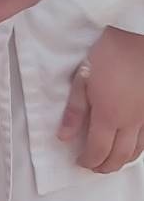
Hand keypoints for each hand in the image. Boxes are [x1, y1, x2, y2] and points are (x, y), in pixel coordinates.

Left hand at [59, 28, 143, 171]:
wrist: (138, 34)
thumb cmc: (109, 53)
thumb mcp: (83, 79)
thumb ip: (74, 111)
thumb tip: (64, 137)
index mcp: (109, 115)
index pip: (98, 151)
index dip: (88, 161)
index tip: (80, 161)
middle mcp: (130, 122)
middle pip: (119, 156)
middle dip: (105, 166)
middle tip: (94, 166)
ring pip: (137, 150)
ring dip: (123, 160)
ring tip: (112, 159)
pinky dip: (139, 148)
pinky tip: (132, 145)